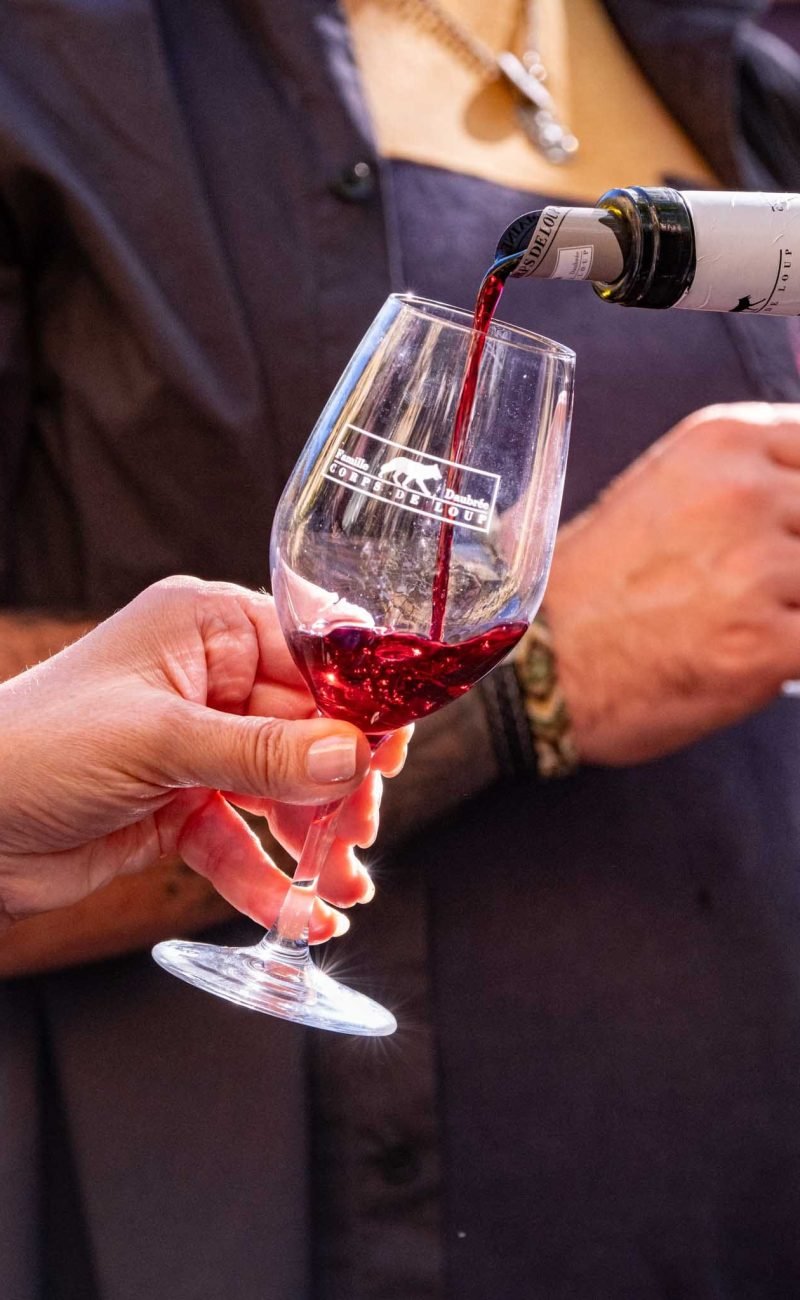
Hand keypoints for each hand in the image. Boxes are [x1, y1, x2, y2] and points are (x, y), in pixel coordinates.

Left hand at [0, 577, 410, 935]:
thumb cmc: (37, 749)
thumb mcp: (158, 741)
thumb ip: (262, 753)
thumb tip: (353, 757)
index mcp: (206, 631)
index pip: (311, 658)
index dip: (358, 706)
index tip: (392, 755)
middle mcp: (209, 683)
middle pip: (307, 732)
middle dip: (337, 790)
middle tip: (357, 835)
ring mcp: (197, 748)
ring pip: (281, 791)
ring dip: (312, 842)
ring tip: (344, 890)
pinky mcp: (181, 807)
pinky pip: (241, 841)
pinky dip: (267, 880)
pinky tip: (299, 917)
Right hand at [544, 403, 799, 764]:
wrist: (536, 664)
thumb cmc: (591, 586)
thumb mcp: (665, 488)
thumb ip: (745, 479)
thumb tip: (799, 500)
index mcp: (723, 441)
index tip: (790, 529)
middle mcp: (744, 492)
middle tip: (770, 587)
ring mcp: (757, 568)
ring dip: (797, 605)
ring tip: (757, 621)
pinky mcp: (765, 645)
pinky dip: (796, 651)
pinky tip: (769, 659)